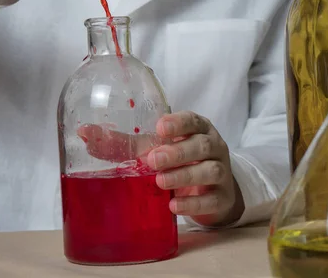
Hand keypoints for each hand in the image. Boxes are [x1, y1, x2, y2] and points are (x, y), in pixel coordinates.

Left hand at [148, 111, 244, 226]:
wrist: (214, 194)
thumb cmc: (186, 163)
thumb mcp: (165, 149)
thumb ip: (137, 144)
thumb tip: (103, 138)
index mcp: (201, 130)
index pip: (193, 121)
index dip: (178, 123)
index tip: (160, 128)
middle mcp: (216, 148)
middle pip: (203, 145)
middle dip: (178, 152)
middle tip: (154, 160)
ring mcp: (223, 173)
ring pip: (210, 171)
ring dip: (184, 175)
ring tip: (161, 181)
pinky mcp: (223, 198)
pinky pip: (211, 200)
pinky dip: (192, 204)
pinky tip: (173, 205)